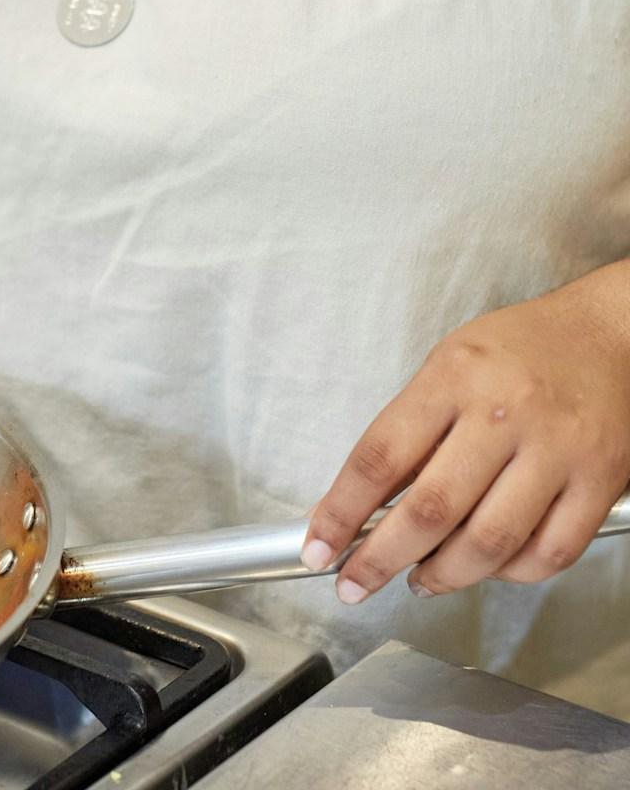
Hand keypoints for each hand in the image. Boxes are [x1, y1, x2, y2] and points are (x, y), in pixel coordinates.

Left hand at [301, 264, 629, 603]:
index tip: (317, 546)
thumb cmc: (519, 349)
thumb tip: (364, 500)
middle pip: (431, 508)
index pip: (380, 456)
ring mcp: (557, 452)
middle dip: (381, 558)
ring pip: (491, 542)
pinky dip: (510, 574)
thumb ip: (411, 428)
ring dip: (445, 575)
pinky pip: (550, 553)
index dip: (341, 510)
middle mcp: (504, 415)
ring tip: (419, 580)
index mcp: (452, 378)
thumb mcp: (447, 365)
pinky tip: (485, 568)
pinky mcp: (601, 483)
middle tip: (354, 583)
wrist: (607, 334)